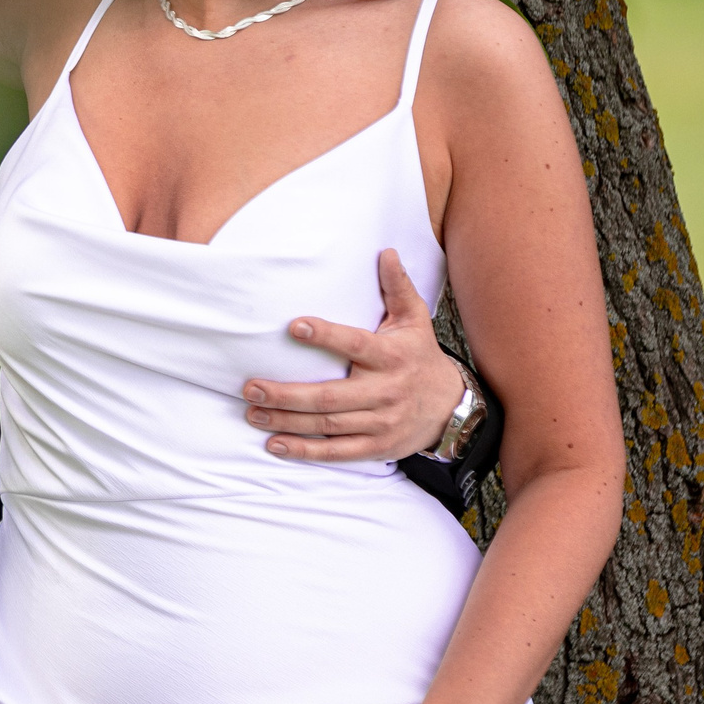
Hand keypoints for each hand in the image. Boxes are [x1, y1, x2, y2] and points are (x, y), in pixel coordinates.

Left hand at [243, 249, 464, 463]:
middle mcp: (385, 391)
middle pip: (330, 396)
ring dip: (287, 421)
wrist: (452, 408)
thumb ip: (397, 288)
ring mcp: (380, 423)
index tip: (294, 326)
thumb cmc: (420, 356)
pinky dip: (305, 451)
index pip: (354, 344)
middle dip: (287, 394)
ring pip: (328, 424)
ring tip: (252, 412)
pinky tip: (275, 444)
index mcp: (391, 356)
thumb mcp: (414, 321)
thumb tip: (385, 252)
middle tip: (250, 387)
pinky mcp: (376, 447)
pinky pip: (337, 451)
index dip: (325, 336)